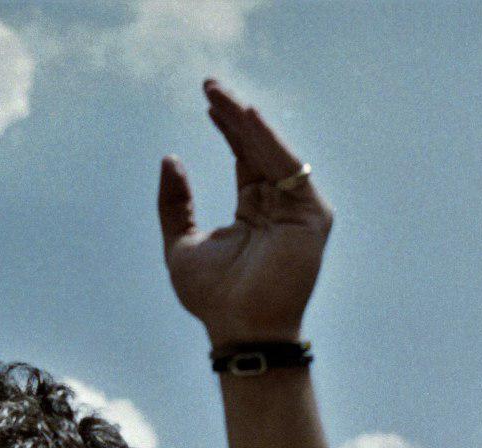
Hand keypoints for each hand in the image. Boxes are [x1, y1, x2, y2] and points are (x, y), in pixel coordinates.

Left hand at [158, 80, 333, 344]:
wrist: (238, 329)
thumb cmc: (213, 297)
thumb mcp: (181, 242)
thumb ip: (175, 203)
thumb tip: (170, 159)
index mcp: (254, 210)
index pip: (243, 157)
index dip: (226, 127)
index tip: (206, 99)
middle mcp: (279, 205)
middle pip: (257, 149)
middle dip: (234, 115)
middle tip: (209, 84)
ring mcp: (297, 209)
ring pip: (272, 153)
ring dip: (247, 122)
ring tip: (221, 96)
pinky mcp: (311, 215)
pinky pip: (287, 169)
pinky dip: (268, 142)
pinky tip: (247, 118)